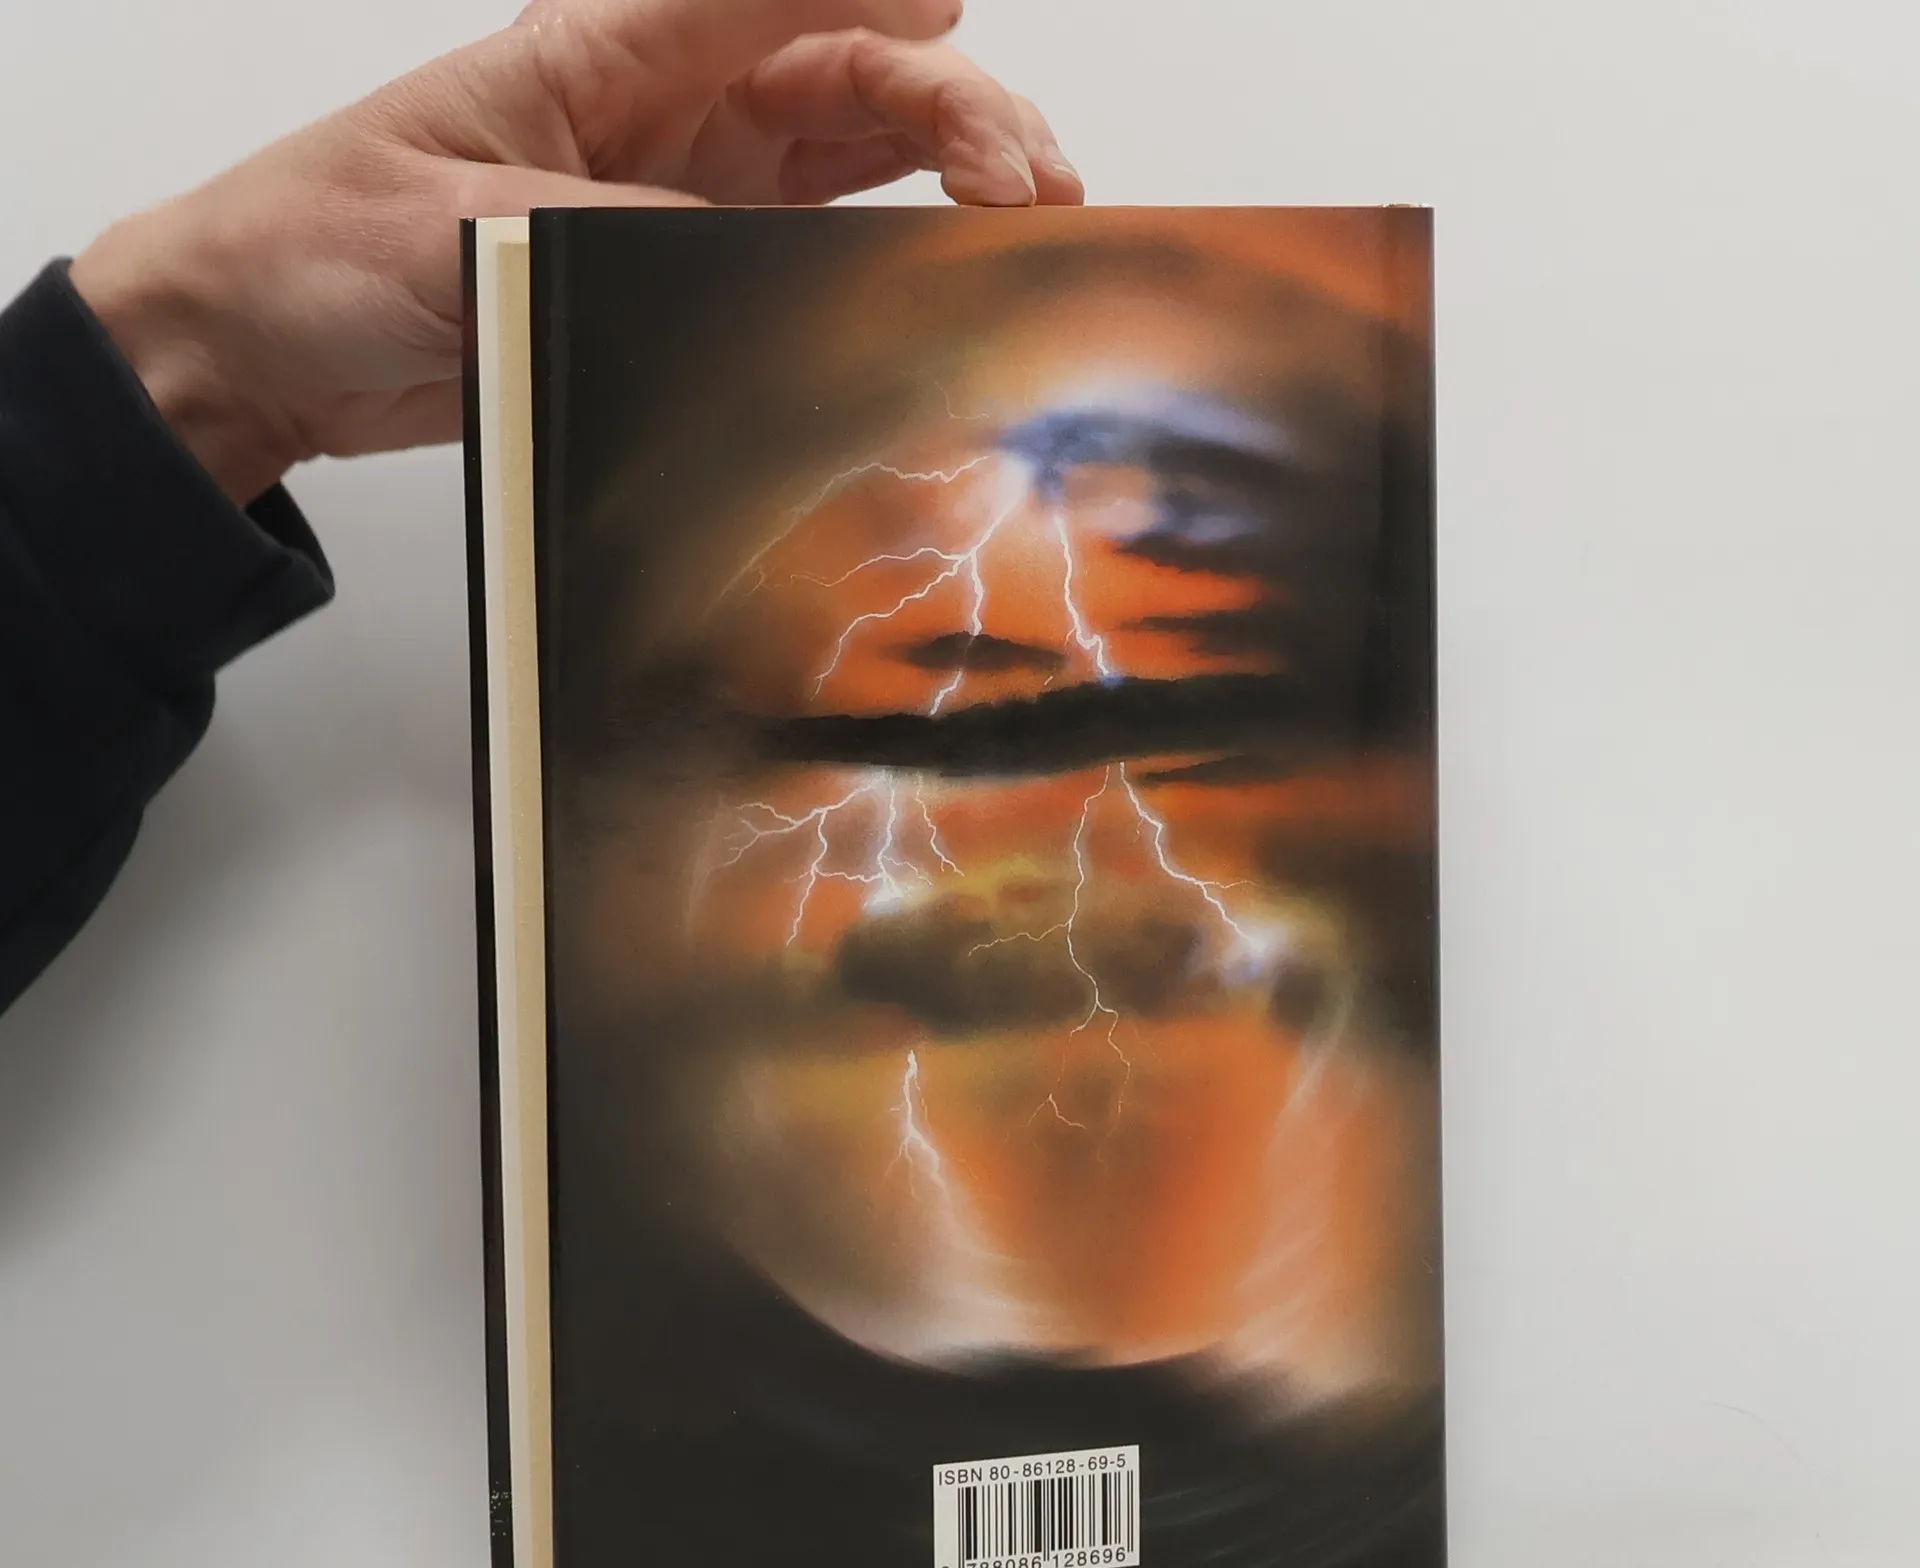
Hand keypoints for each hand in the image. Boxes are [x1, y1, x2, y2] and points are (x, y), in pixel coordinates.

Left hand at [70, 0, 1083, 504]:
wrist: (261, 348)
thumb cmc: (315, 250)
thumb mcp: (462, 229)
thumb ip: (610, 235)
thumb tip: (741, 262)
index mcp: (600, 55)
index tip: (956, 5)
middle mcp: (662, 115)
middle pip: (848, 79)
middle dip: (956, 114)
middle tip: (1029, 180)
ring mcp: (683, 197)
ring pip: (853, 159)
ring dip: (946, 182)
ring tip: (1028, 220)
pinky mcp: (680, 277)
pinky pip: (812, 253)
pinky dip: (887, 261)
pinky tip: (940, 280)